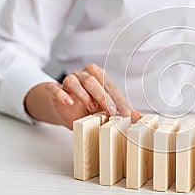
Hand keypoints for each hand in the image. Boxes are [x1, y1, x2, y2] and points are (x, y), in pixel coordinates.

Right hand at [24, 63, 141, 129]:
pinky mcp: (54, 90)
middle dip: (104, 96)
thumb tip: (141, 118)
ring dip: (85, 94)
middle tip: (112, 111)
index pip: (111, 86)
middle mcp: (84, 76)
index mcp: (99, 77)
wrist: (63, 109)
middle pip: (94, 81)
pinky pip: (56, 88)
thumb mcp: (104, 110)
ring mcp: (68, 82)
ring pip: (76, 81)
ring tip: (92, 108)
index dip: (119, 99)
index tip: (127, 113)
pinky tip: (69, 102)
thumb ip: (121, 111)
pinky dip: (62, 94)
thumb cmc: (86, 107)